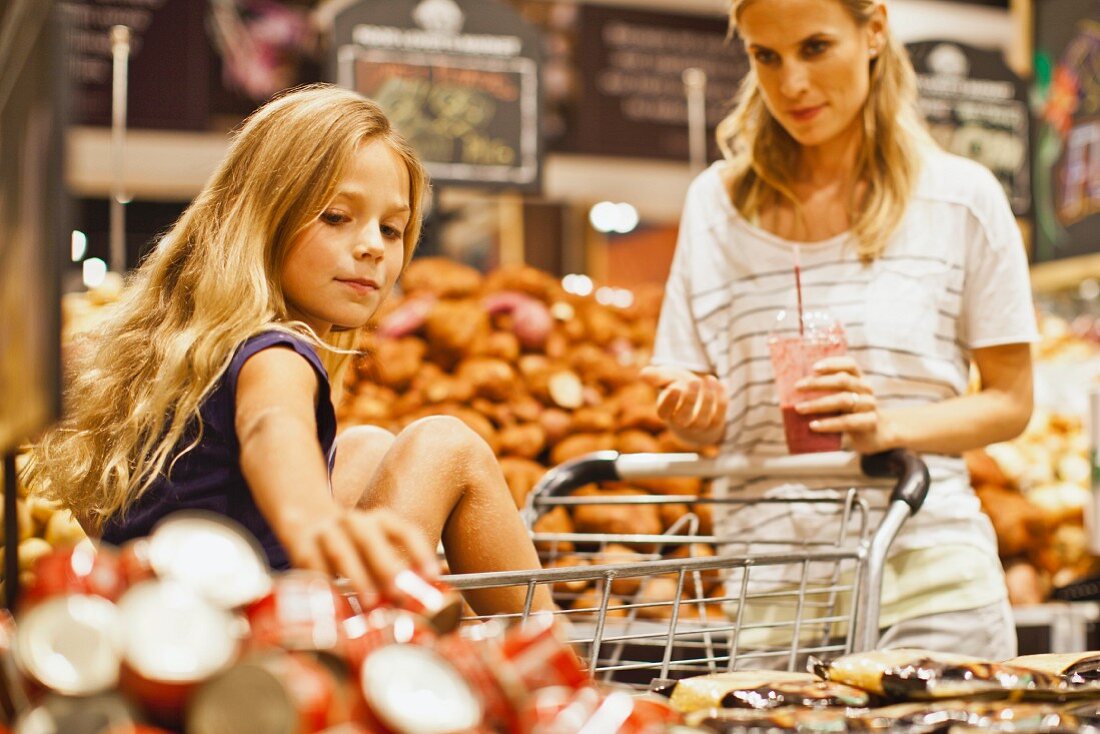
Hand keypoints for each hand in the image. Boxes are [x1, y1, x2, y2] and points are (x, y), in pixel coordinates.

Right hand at [287, 508, 438, 604]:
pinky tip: (336, 607)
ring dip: (356, 578)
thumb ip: (405, 565)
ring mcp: (326, 532)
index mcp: (380, 520)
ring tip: (369, 604)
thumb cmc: (354, 543)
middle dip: (386, 567)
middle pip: (370, 539)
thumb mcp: (380, 545)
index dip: (420, 552)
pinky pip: (313, 568)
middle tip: (399, 594)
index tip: (432, 576)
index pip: (404, 530)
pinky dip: (325, 588)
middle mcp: (353, 522)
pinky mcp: (301, 547)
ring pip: (340, 552)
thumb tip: (438, 585)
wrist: (306, 520)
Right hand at [641, 365, 727, 442]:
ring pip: (702, 419)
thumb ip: (656, 377)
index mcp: (666, 413)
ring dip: (708, 399)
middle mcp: (681, 423)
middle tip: (694, 381)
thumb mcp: (667, 380)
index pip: (664, 412)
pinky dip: (721, 400)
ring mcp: (698, 426)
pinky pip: (719, 415)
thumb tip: (643, 374)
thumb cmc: (678, 388)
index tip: (675, 388)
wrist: (697, 402)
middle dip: (689, 401)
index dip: (669, 402)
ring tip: (709, 378)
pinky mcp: (715, 424)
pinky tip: (721, 383)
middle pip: (683, 419)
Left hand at [793, 356, 895, 453]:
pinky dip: (829, 424)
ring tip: (799, 408)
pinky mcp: (870, 423)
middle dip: (817, 383)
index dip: (832, 363)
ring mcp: (869, 405)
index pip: (849, 364)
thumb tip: (790, 395)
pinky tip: (813, 426)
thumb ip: (825, 394)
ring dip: (818, 403)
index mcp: (858, 379)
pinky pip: (847, 421)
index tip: (813, 367)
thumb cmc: (850, 414)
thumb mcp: (840, 400)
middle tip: (797, 387)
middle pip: (843, 381)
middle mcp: (866, 389)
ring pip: (843, 400)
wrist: (876, 435)